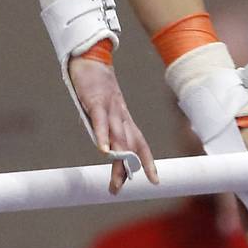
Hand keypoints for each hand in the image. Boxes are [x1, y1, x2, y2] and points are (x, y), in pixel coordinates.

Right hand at [68, 56, 158, 194]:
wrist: (92, 58)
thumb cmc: (97, 86)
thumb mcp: (105, 109)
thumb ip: (107, 127)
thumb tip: (106, 149)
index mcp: (124, 118)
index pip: (140, 142)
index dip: (148, 162)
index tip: (154, 181)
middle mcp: (121, 115)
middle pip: (130, 145)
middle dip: (130, 168)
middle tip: (121, 190)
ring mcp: (111, 108)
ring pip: (118, 137)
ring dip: (119, 160)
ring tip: (117, 181)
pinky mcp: (97, 101)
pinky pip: (100, 121)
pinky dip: (102, 136)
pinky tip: (103, 150)